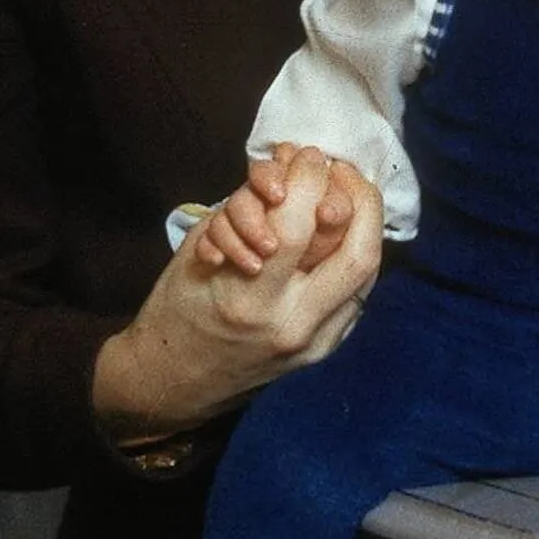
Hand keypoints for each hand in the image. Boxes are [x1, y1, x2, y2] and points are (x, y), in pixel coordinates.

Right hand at [92, 159, 382, 437]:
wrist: (171, 382)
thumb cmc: (175, 308)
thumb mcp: (200, 249)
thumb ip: (250, 211)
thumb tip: (298, 167)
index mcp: (248, 300)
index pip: (299, 226)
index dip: (311, 180)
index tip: (306, 156)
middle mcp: (291, 326)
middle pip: (356, 254)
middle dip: (357, 199)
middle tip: (339, 171)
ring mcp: (315, 344)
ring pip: (366, 273)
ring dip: (359, 224)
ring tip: (332, 200)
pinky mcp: (326, 349)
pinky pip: (358, 292)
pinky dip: (351, 252)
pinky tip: (337, 234)